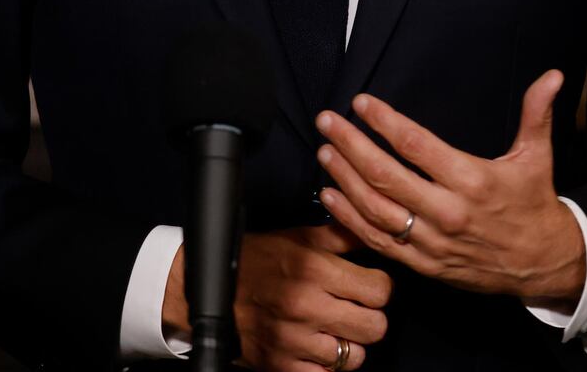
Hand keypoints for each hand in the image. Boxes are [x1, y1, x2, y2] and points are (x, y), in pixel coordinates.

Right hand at [162, 222, 392, 370]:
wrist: (207, 289)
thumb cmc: (257, 258)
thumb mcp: (297, 237)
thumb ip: (338, 236)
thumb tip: (371, 228)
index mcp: (314, 269)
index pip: (379, 289)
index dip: (380, 286)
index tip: (371, 283)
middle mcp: (307, 306)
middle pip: (375, 326)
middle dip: (371, 316)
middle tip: (358, 308)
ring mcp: (294, 341)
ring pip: (355, 357)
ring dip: (350, 344)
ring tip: (336, 328)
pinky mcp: (281, 366)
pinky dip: (326, 365)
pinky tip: (318, 346)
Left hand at [314, 70, 585, 310]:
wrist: (544, 265)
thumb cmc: (534, 203)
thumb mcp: (537, 156)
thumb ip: (536, 112)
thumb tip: (553, 75)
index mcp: (472, 179)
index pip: (416, 145)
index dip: (384, 122)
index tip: (361, 102)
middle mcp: (448, 211)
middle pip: (387, 175)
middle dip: (351, 145)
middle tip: (327, 121)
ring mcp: (432, 242)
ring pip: (376, 209)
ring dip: (344, 178)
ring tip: (325, 152)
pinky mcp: (423, 265)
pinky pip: (379, 241)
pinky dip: (350, 219)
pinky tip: (330, 196)